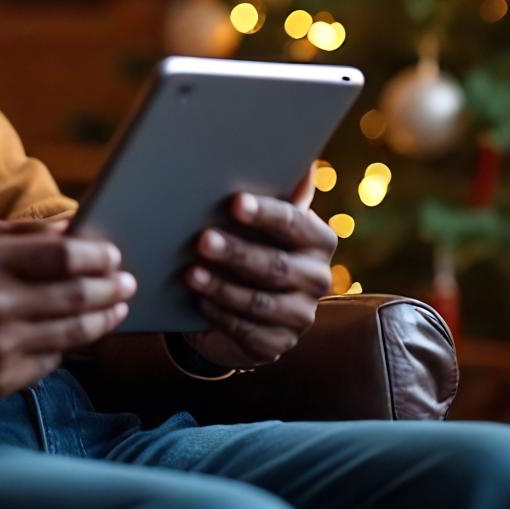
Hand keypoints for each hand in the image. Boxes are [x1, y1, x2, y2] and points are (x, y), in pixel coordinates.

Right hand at [0, 217, 134, 401]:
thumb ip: (16, 233)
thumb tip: (71, 228)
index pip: (65, 257)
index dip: (99, 256)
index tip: (113, 255)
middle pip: (78, 295)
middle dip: (111, 288)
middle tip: (126, 283)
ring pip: (72, 334)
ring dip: (101, 321)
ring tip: (114, 310)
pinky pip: (47, 364)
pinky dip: (64, 349)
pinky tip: (71, 338)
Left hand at [180, 176, 337, 370]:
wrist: (246, 304)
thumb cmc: (254, 246)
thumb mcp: (263, 221)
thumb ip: (283, 193)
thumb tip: (304, 163)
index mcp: (318, 240)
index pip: (296, 224)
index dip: (266, 213)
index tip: (235, 202)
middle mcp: (317, 279)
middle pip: (276, 266)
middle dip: (237, 252)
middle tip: (202, 240)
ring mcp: (300, 316)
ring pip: (259, 302)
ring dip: (222, 287)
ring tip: (191, 273)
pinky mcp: (277, 344)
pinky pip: (246, 330)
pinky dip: (219, 314)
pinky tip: (199, 300)